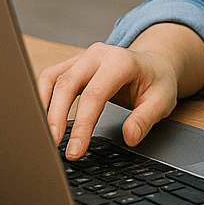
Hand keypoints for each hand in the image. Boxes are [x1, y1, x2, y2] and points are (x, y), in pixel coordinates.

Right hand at [36, 23, 203, 159]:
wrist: (153, 64)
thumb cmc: (156, 82)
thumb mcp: (162, 101)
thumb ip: (145, 119)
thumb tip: (130, 137)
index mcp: (121, 62)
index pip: (94, 95)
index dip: (82, 125)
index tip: (75, 150)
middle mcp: (98, 54)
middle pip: (67, 84)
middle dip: (56, 118)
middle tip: (52, 146)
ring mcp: (82, 57)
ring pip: (52, 79)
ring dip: (43, 107)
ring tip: (43, 135)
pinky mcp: (72, 64)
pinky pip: (50, 77)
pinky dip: (41, 97)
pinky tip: (41, 118)